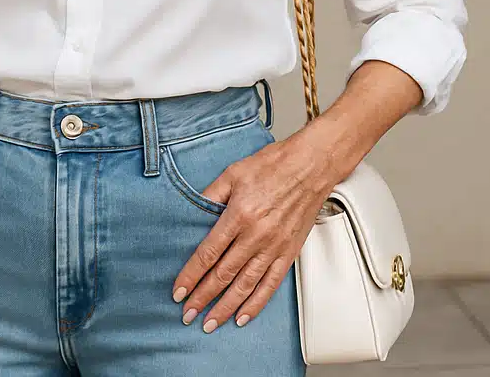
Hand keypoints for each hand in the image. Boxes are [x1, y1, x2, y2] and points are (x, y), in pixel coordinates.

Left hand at [171, 132, 336, 332]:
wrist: (311, 166)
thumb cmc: (274, 165)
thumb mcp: (233, 173)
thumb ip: (211, 195)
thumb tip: (191, 213)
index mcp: (239, 215)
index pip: (208, 253)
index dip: (191, 276)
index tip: (178, 292)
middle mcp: (256, 235)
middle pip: (223, 275)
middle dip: (202, 297)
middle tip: (187, 314)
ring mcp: (274, 246)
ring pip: (245, 285)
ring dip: (225, 307)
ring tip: (210, 323)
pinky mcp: (289, 252)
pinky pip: (270, 284)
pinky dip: (256, 303)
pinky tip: (243, 316)